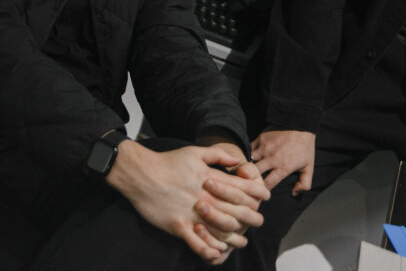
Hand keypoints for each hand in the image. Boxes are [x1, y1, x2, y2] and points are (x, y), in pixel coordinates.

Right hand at [106, 141, 264, 263]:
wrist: (140, 174)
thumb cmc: (167, 162)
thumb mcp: (194, 152)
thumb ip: (217, 155)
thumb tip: (237, 160)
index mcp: (211, 179)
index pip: (243, 188)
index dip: (258, 193)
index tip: (265, 197)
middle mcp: (205, 197)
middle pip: (238, 212)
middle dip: (252, 218)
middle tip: (258, 221)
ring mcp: (192, 213)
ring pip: (222, 231)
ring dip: (234, 238)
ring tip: (241, 241)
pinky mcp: (178, 225)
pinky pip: (198, 243)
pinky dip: (210, 250)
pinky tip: (216, 253)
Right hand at [250, 128, 315, 195]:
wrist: (300, 123)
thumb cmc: (305, 147)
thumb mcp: (309, 167)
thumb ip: (305, 184)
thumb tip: (294, 193)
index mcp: (283, 168)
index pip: (267, 185)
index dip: (263, 191)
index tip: (261, 192)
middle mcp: (271, 159)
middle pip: (254, 175)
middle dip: (251, 180)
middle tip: (250, 183)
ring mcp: (264, 148)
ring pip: (249, 162)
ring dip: (248, 167)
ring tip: (246, 172)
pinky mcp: (260, 139)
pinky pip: (249, 149)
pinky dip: (248, 154)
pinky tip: (249, 158)